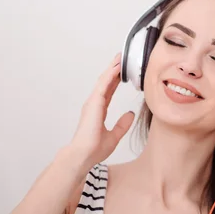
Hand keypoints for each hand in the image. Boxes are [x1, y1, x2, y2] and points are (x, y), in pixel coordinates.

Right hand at [69, 53, 134, 168]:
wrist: (84, 155)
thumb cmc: (94, 148)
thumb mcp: (115, 136)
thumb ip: (122, 124)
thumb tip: (130, 114)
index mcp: (98, 111)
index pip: (108, 91)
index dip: (115, 80)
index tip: (122, 72)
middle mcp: (94, 104)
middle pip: (105, 82)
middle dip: (113, 70)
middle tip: (121, 58)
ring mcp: (92, 103)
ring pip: (103, 81)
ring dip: (112, 69)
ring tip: (120, 58)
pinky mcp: (93, 104)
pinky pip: (103, 86)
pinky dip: (110, 76)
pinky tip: (116, 68)